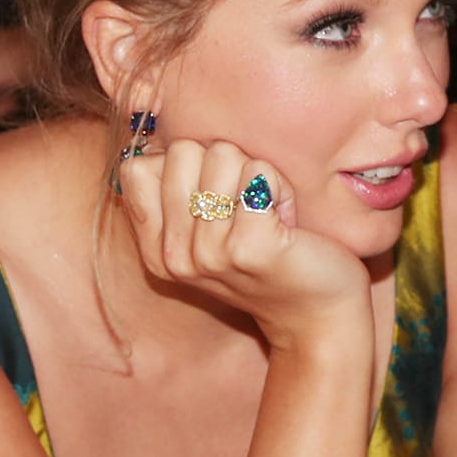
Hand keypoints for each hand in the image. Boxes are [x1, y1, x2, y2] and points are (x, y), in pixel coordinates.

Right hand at [118, 138, 371, 353]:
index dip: (186, 167)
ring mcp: (209, 253)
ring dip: (258, 176)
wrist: (318, 316)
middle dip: (226, 166)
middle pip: (183, 151)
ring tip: (270, 215)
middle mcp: (175, 255)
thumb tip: (155, 140)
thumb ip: (178, 194)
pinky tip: (287, 221)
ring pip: (223, 155)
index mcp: (156, 251)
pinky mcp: (250, 247)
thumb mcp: (208, 233)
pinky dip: (280, 186)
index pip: (138, 167)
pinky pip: (258, 172)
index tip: (217, 202)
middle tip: (250, 208)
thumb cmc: (269, 259)